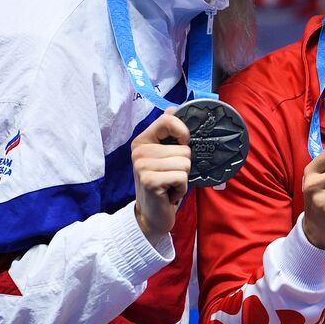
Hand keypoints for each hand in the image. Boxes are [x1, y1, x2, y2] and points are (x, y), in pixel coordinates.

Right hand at [132, 109, 190, 246]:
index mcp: (142, 140)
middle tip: (170, 177)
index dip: (183, 132)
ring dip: (183, 179)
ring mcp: (142, 166)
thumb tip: (172, 108)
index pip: (168, 120)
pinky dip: (181, 189)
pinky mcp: (150, 180)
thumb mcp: (165, 157)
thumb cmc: (163, 184)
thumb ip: (169, 135)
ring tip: (169, 185)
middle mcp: (139, 151)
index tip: (183, 144)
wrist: (152, 215)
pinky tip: (169, 194)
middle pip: (184, 149)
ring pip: (185, 163)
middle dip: (184, 166)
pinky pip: (182, 177)